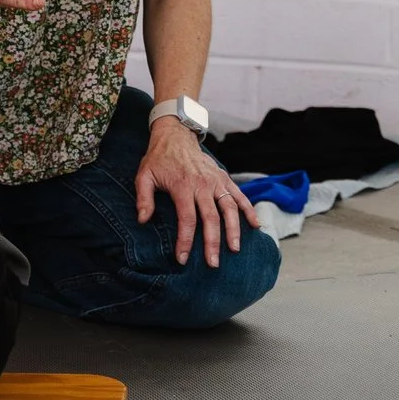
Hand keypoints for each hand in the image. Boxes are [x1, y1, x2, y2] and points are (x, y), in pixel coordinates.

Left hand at [135, 115, 258, 267]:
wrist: (176, 135)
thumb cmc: (159, 159)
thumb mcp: (144, 176)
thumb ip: (143, 198)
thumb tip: (143, 220)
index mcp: (182, 186)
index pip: (187, 219)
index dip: (185, 241)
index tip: (183, 259)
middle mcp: (202, 184)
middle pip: (211, 218)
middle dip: (212, 243)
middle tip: (213, 263)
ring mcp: (216, 181)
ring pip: (229, 208)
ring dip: (233, 230)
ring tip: (235, 249)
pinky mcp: (224, 178)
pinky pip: (240, 195)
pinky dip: (249, 210)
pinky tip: (255, 225)